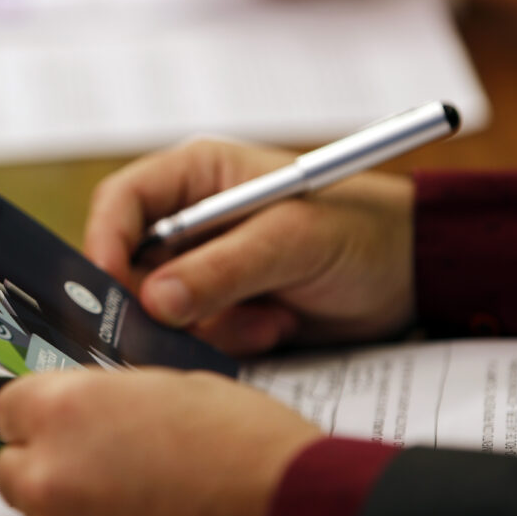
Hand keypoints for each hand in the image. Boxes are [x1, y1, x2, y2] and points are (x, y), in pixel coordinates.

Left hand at [0, 369, 322, 515]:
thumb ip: (107, 397)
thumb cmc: (242, 443)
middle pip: (14, 466)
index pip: (9, 408)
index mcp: (64, 408)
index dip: (41, 412)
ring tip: (125, 500)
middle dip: (50, 462)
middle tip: (100, 462)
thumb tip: (86, 410)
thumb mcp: (165, 385)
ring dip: (67, 509)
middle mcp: (50, 471)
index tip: (61, 421)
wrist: (286, 507)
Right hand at [85, 138, 413, 355]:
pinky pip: (195, 335)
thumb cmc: (361, 230)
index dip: (105, 241)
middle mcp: (192, 220)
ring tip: (270, 318)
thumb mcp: (293, 240)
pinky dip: (233, 339)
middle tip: (184, 326)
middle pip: (130, 263)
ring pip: (161, 308)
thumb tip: (153, 301)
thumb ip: (223, 268)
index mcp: (198, 176)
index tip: (107, 288)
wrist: (412, 276)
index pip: (123, 201)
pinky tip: (280, 325)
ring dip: (209, 325)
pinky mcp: (224, 307)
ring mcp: (206, 267)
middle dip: (155, 300)